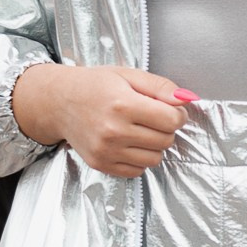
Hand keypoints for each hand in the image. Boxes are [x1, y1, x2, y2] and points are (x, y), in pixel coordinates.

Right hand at [11, 63, 191, 175]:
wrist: (59, 102)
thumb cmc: (94, 85)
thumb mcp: (128, 75)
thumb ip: (160, 86)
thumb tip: (187, 100)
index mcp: (122, 104)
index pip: (171, 120)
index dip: (177, 114)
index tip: (170, 109)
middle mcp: (114, 131)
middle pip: (165, 140)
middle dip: (166, 129)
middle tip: (152, 117)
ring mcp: (106, 151)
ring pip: (154, 159)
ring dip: (154, 145)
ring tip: (140, 130)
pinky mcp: (101, 164)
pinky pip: (137, 171)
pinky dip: (140, 159)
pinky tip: (129, 142)